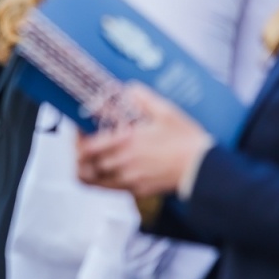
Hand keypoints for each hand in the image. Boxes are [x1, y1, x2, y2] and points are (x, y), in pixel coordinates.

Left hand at [76, 84, 212, 198]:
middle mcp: (122, 163)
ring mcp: (128, 179)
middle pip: (83, 165)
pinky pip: (109, 188)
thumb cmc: (186, 141)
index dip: (76, 140)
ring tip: (89, 160)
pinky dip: (102, 180)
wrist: (203, 168)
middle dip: (79, 154)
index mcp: (126, 142)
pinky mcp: (136, 190)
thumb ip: (143, 98)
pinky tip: (107, 169)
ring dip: (86, 169)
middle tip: (81, 145)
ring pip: (92, 181)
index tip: (79, 131)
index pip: (84, 147)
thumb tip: (128, 88)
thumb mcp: (166, 112)